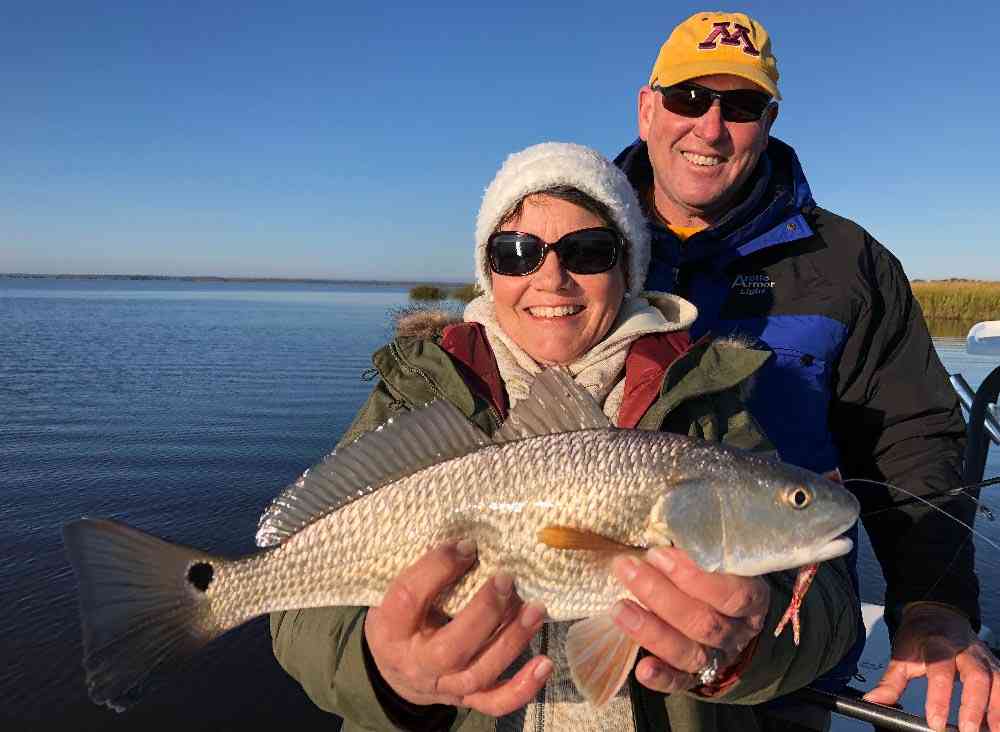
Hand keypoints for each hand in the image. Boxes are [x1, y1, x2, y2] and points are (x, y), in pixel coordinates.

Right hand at [364, 540, 551, 715]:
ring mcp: (444, 686)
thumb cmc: (401, 620)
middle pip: (452, 646)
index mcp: (390, 629)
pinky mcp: (465, 699)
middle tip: (507, 579)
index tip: (467, 545)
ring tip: (536, 609)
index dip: (438, 567)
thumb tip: (468, 539)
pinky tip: (544, 663)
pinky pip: (495, 701)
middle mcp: (416, 663)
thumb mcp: (395, 594)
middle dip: (485, 612)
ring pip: (480, 671)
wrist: (396, 672)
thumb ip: (424, 573)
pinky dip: (523, 687)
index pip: (410, 597)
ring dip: (512, 640)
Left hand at [610, 546, 769, 692]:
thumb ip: (698, 550)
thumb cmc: (716, 575)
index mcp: (751, 599)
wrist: (730, 618)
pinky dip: (661, 677)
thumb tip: (659, 530)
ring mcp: (718, 658)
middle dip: (660, 594)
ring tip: (619, 608)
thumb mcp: (720, 559)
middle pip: (703, 622)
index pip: (732, 594)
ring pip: (689, 651)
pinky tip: (642, 669)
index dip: (694, 576)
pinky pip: (681, 683)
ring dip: (651, 630)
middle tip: (628, 568)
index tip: (657, 553)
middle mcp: (737, 632)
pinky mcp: (695, 678)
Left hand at [863, 603, 999, 731]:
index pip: (940, 671)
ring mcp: (983, 658)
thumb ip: (890, 681)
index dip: (939, 697)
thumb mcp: (901, 654)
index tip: (935, 722)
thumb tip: (873, 701)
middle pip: (976, 676)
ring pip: (997, 682)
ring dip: (997, 710)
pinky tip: (996, 725)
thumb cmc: (919, 636)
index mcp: (938, 644)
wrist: (937, 615)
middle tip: (967, 731)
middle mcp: (965, 650)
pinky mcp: (994, 666)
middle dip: (974, 705)